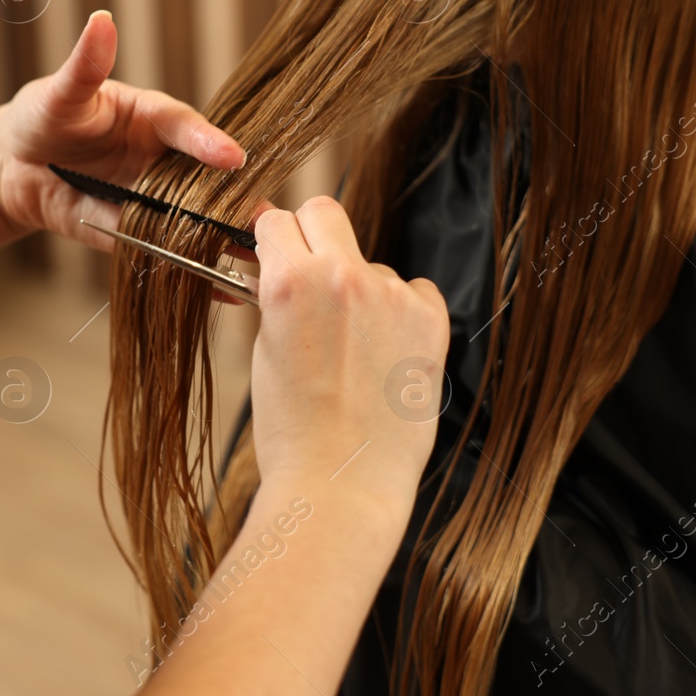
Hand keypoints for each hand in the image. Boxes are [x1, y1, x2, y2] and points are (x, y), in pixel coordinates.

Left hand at [0, 10, 245, 250]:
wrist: (13, 165)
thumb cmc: (43, 114)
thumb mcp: (61, 92)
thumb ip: (85, 65)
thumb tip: (101, 21)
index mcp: (152, 119)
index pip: (184, 127)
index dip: (208, 141)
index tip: (232, 157)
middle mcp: (161, 159)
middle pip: (205, 179)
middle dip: (236, 198)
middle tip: (265, 217)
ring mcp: (151, 198)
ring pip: (194, 218)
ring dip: (226, 238)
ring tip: (259, 257)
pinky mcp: (132, 232)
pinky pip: (163, 252)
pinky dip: (194, 271)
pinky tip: (223, 290)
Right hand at [248, 197, 450, 514]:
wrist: (342, 484)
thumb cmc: (292, 430)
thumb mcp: (264, 350)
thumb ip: (274, 296)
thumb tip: (275, 262)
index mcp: (289, 281)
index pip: (277, 220)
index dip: (271, 238)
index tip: (274, 250)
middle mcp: (342, 276)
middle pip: (325, 211)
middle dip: (311, 235)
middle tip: (309, 271)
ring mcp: (391, 295)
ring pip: (370, 263)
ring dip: (359, 288)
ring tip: (351, 348)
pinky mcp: (430, 319)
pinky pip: (413, 290)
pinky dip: (400, 311)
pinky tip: (386, 352)